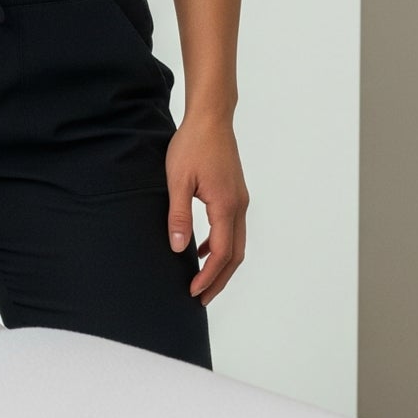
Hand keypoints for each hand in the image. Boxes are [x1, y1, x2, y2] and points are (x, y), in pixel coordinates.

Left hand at [165, 112, 247, 305]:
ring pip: (237, 244)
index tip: (193, 292)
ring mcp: (240, 200)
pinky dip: (221, 246)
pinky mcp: (235, 194)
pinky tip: (201, 249)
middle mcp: (239, 207)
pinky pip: (232, 229)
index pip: (221, 253)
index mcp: (226, 206)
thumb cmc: (192, 145)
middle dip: (220, 280)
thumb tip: (179, 248)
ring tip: (203, 282)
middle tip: (202, 299)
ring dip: (222, 266)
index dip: (208, 277)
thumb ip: (178, 215)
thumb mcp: (177, 180)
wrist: (211, 119)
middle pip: (235, 255)